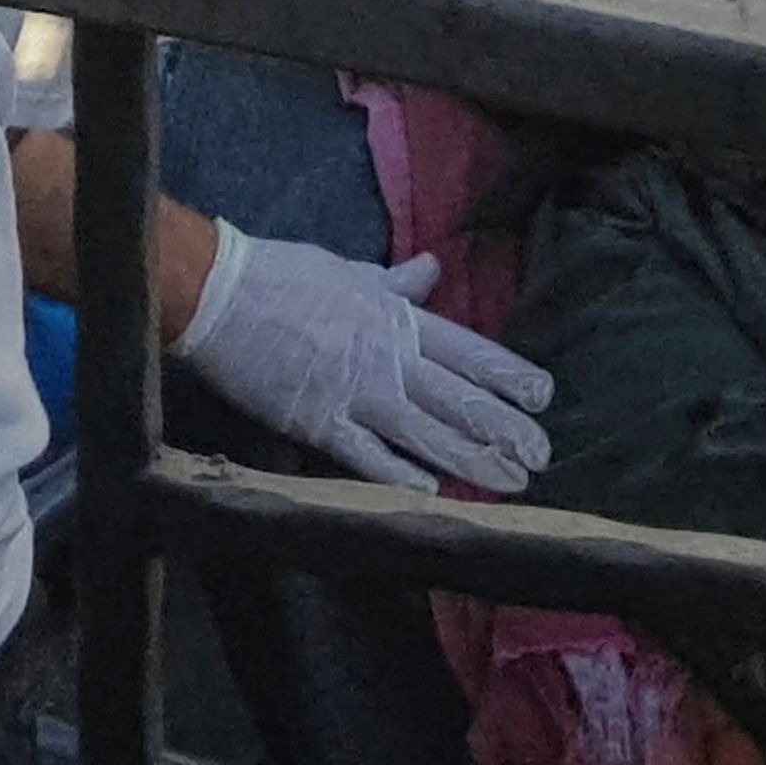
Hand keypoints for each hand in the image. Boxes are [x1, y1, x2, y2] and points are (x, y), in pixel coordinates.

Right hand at [168, 221, 553, 495]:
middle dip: (505, 429)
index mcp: (397, 319)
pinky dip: (399, 474)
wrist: (222, 294)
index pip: (469, 351)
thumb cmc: (283, 276)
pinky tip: (432, 493)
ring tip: (509, 482)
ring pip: (426, 431)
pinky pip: (367, 455)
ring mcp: (356, 393)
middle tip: (542, 457)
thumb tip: (430, 270)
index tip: (543, 396)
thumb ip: (394, 283)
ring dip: (470, 458)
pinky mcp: (319, 422)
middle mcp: (388, 359)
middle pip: (459, 398)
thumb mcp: (350, 272)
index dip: (509, 376)